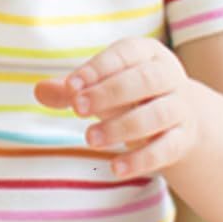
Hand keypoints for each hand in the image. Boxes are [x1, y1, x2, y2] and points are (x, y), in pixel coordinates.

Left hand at [35, 37, 202, 178]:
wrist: (181, 118)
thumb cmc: (130, 94)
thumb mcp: (103, 86)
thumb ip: (71, 89)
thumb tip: (38, 91)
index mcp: (147, 53)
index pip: (124, 54)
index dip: (98, 69)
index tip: (71, 86)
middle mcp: (168, 76)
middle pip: (144, 80)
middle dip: (109, 93)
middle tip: (77, 109)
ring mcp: (180, 108)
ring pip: (157, 115)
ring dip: (122, 127)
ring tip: (89, 139)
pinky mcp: (184, 139)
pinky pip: (166, 149)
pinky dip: (141, 160)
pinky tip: (115, 168)